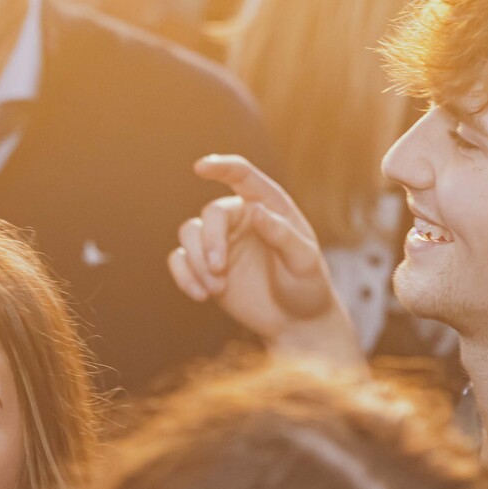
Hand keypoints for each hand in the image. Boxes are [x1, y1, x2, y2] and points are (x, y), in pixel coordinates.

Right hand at [168, 155, 366, 370]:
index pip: (242, 177)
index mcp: (268, 207)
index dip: (221, 167)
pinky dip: (183, 276)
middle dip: (210, 241)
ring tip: (215, 289)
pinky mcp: (205, 267)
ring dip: (196, 261)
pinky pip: (179, 260)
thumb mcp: (305, 263)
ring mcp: (221, 242)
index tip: (201, 167)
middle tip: (218, 269)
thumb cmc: (308, 286)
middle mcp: (241, 218)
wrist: (296, 321)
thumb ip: (284, 236)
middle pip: (211, 214)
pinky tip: (201, 296)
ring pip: (189, 233)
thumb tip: (257, 212)